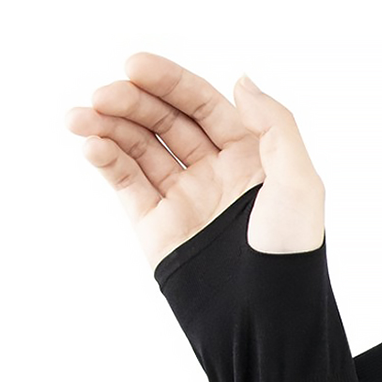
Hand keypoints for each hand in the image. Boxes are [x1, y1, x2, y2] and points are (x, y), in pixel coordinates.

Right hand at [66, 53, 324, 268]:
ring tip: (80, 116)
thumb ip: (275, 124)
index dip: (169, 81)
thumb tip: (239, 80)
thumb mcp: (300, 181)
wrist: (265, 316)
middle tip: (103, 94)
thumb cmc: (291, 250)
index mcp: (250, 154)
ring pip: (139, 148)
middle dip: (132, 102)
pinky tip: (91, 145)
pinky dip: (106, 160)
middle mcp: (215, 170)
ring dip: (108, 127)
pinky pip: (127, 183)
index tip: (134, 64)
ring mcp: (184, 196)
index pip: (203, 104)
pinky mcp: (157, 225)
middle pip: (165, 120)